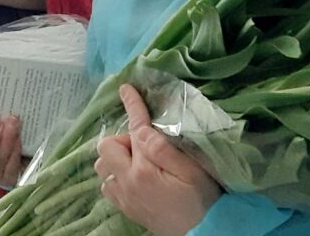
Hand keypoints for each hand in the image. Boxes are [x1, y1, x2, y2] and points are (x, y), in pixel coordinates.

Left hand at [94, 84, 220, 235]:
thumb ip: (162, 148)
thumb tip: (141, 130)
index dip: (132, 105)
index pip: (134, 128)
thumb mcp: (191, 169)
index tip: (126, 88)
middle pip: (106, 147)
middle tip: (144, 145)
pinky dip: (116, 175)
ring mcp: (125, 198)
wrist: (206, 232)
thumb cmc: (202, 198)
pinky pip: (108, 186)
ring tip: (139, 160)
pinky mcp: (127, 210)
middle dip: (122, 139)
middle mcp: (128, 183)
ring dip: (116, 158)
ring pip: (103, 168)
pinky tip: (135, 176)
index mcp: (144, 169)